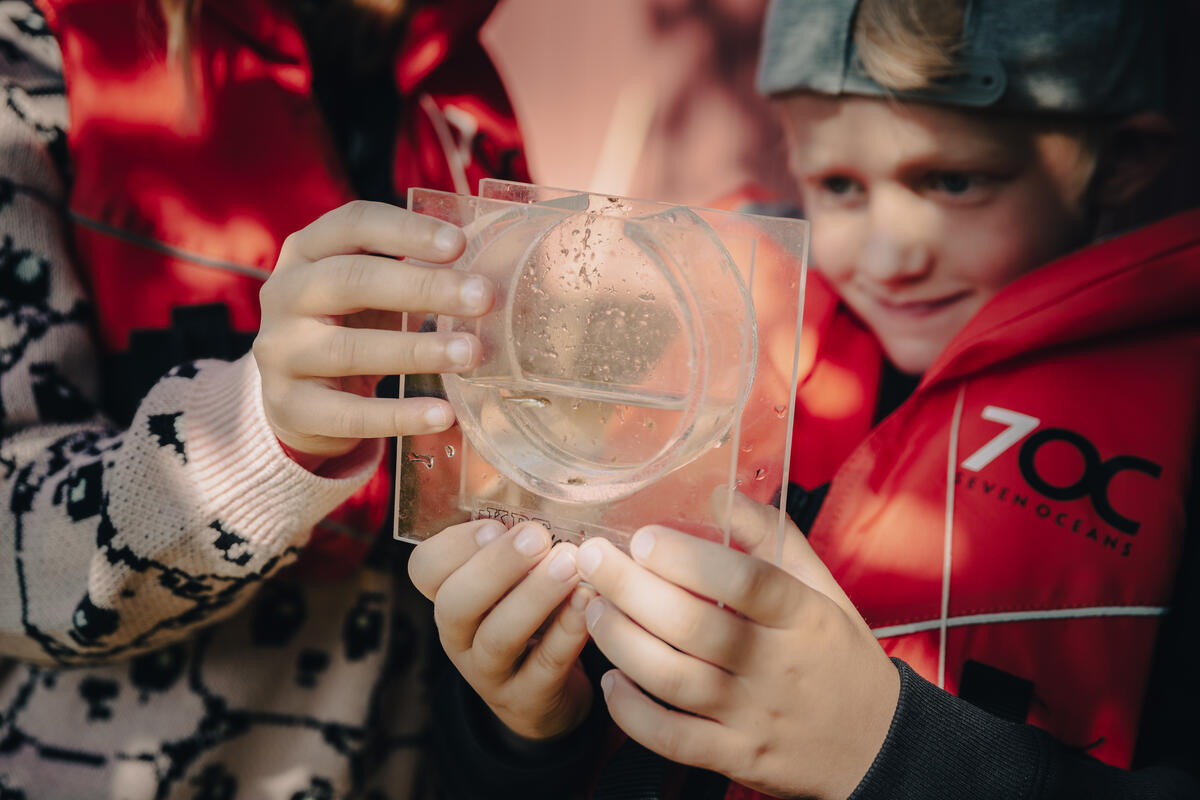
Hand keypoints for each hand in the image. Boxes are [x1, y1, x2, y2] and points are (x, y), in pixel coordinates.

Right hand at [254, 200, 492, 459]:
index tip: (460, 243)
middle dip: (423, 288)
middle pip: (352, 281)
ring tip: (471, 354)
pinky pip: (348, 414)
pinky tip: (443, 415)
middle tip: (483, 297)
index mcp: (307, 251)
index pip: (353, 224)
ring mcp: (281, 352)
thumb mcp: (370, 289)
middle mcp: (285, 294)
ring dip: (416, 351)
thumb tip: (493, 261)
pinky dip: (398, 416)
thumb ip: (415, 270)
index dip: (406, 231)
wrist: (296, 398)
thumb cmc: (350, 326)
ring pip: (349, 349)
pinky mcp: (290, 407)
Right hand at [408, 518, 594, 740]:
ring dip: (534, 596)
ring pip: (498, 636)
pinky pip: (544, 665)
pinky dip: (567, 631)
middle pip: (456, 603)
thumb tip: (548, 490)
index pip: (424, 570)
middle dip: (496, 566)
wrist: (547, 695)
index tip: (493, 525)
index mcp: (450, 597)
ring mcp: (489, 673)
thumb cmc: (532, 618)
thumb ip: (518, 544)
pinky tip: (589, 600)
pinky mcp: (527, 700)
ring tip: (569, 564)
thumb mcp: (513, 581)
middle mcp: (459, 636)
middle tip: (537, 536)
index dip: (454, 546)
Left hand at [576, 492, 899, 799]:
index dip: (690, 558)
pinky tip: (611, 679)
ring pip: (673, 679)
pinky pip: (672, 739)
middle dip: (632, 589)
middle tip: (593, 559)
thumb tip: (719, 492)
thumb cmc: (838, 655)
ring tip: (592, 609)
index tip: (644, 537)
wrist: (877, 746)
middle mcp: (777, 665)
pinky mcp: (736, 757)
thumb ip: (771, 537)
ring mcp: (754, 715)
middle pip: (695, 626)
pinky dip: (632, 711)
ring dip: (621, 641)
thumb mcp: (821, 588)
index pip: (746, 582)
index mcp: (803, 616)